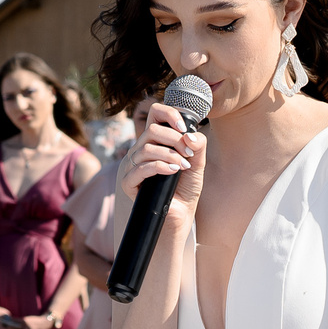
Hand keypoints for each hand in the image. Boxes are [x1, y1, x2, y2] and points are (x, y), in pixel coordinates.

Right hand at [115, 101, 207, 223]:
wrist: (180, 215)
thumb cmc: (186, 188)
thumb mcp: (197, 163)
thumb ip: (198, 145)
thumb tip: (189, 135)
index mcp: (155, 140)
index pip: (154, 114)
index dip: (168, 113)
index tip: (184, 127)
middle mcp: (140, 150)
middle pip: (151, 130)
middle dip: (174, 140)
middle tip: (188, 154)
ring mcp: (132, 166)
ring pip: (146, 149)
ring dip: (169, 155)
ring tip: (183, 166)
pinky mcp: (129, 183)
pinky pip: (139, 168)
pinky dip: (159, 167)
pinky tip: (173, 171)